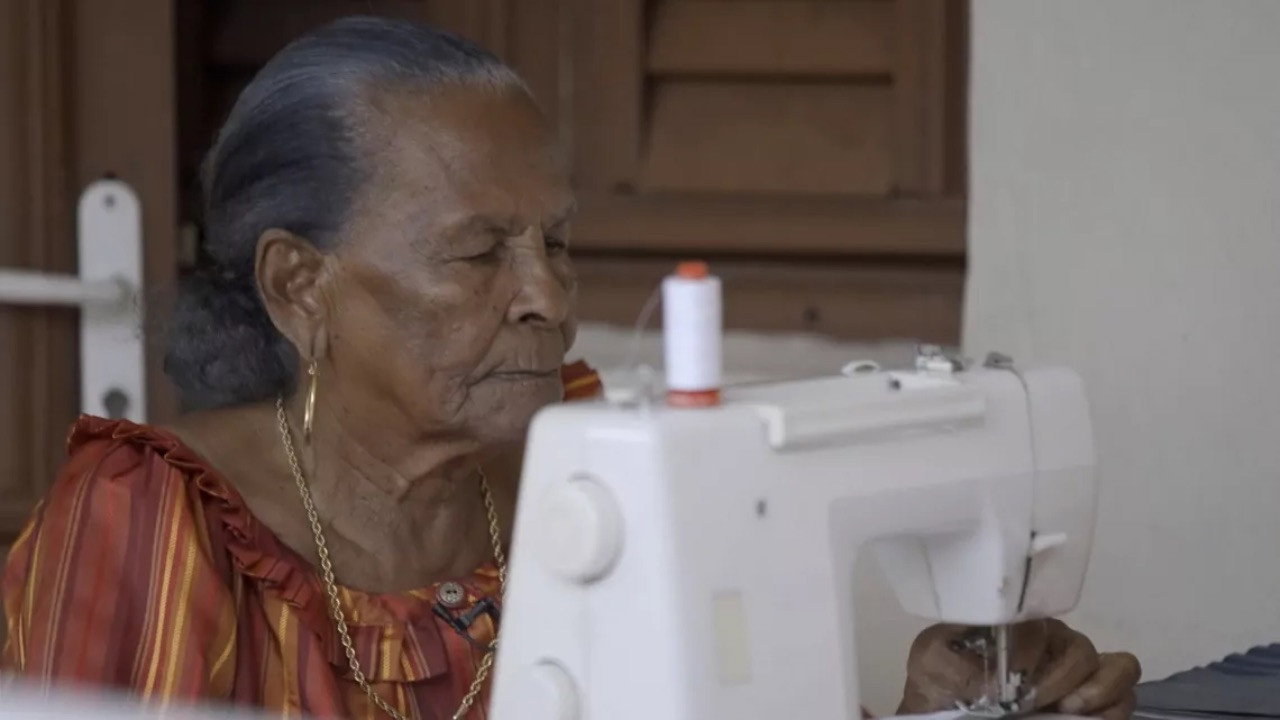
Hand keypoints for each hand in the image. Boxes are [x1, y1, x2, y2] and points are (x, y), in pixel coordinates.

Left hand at [897, 620, 1140, 718]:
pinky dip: (1113, 706)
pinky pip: (1125, 694)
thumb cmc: (941, 683)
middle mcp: (1054, 642)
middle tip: (1030, 703)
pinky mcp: (1098, 701)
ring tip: (1066, 710)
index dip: (1030, 652)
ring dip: (1095, 691)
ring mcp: (1079, 672)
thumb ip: (953, 659)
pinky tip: (1083, 718)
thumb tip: (993, 682)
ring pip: (1117, 666)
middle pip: (1080, 648)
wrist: (945, 708)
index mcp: (1018, 624)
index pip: (1040, 624)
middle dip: (1058, 678)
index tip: (1013, 680)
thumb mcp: (933, 662)